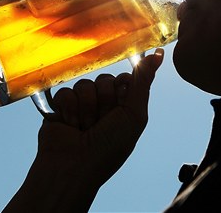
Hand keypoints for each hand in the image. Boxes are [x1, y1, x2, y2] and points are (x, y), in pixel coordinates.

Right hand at [4, 48, 163, 211]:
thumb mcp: (134, 114)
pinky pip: (66, 91)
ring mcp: (82, 104)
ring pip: (85, 84)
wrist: (73, 167)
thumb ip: (144, 82)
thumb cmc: (109, 148)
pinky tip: (70, 126)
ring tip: (84, 127)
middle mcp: (103, 103)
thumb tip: (159, 54)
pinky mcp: (61, 105)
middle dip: (103, 101)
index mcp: (124, 106)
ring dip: (86, 108)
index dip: (122, 89)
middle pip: (105, 80)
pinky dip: (68, 109)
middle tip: (100, 122)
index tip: (120, 105)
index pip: (125, 78)